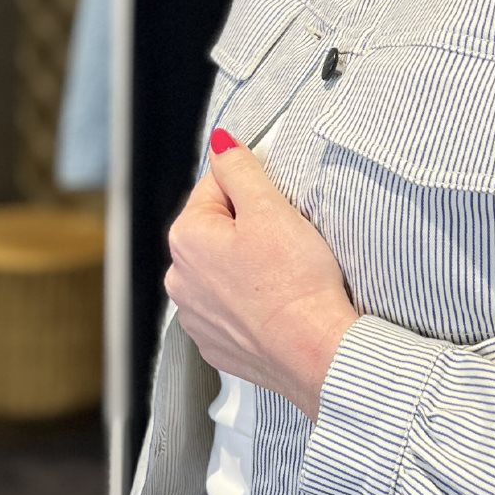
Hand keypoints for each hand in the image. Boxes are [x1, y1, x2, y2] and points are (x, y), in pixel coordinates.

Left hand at [165, 129, 360, 419]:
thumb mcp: (270, 208)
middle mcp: (179, 279)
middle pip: (217, 231)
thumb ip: (240, 168)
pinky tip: (277, 304)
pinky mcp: (217, 344)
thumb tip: (221, 143)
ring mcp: (196, 317)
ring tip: (284, 275)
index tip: (278, 207)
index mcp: (186, 238)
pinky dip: (251, 303)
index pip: (215, 187)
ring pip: (223, 271)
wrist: (315, 352)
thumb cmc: (295, 283)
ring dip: (248, 267)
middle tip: (286, 241)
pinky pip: (231, 309)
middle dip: (249, 229)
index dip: (253, 190)